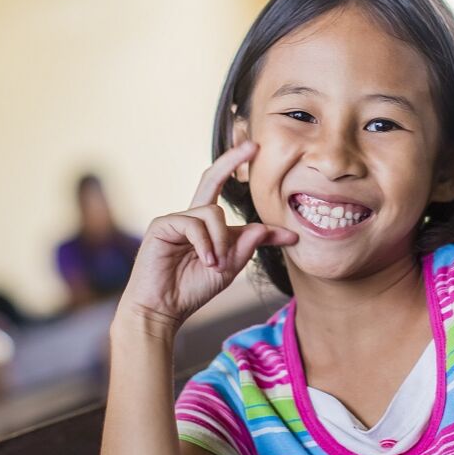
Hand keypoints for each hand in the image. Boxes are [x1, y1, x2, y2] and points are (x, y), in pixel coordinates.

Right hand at [115, 141, 297, 335]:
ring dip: (220, 240)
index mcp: (208, 229)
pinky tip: (205, 260)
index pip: (239, 218)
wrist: (162, 308)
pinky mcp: (162, 225)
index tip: (291, 237)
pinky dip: (205, 243)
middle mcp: (191, 218)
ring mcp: (176, 220)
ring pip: (212, 213)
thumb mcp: (227, 269)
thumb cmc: (190, 290)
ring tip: (215, 263)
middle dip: (232, 160)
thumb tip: (264, 228)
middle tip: (252, 146)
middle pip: (212, 179)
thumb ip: (244, 247)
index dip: (266, 226)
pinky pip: (194, 224)